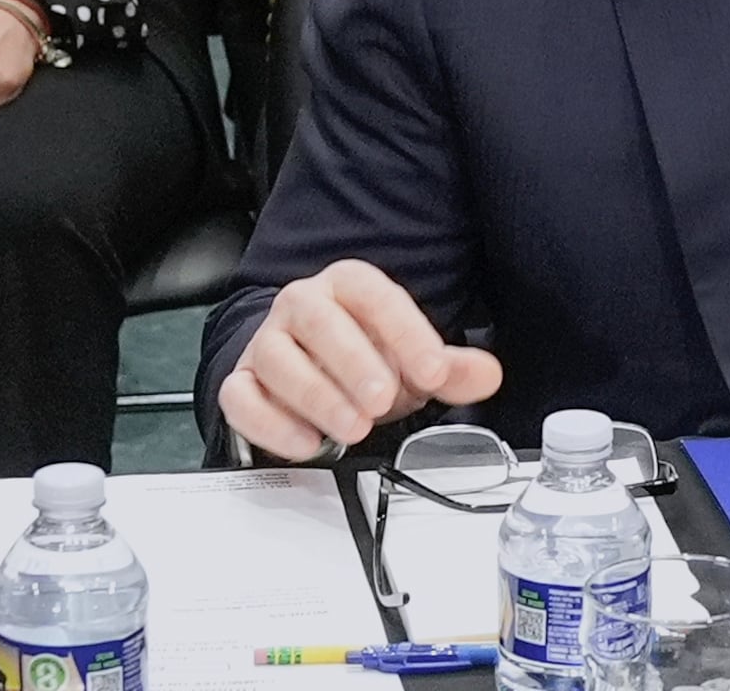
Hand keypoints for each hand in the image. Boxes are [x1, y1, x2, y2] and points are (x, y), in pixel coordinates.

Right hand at [219, 260, 505, 459]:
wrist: (307, 366)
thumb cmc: (362, 356)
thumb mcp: (411, 359)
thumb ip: (449, 367)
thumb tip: (487, 375)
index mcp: (348, 286)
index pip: (374, 294)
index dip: (406, 331)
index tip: (434, 371)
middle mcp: (302, 306)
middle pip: (318, 319)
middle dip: (353, 361)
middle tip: (383, 400)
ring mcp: (266, 342)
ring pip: (275, 356)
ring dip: (316, 395)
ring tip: (354, 428)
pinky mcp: (241, 382)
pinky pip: (241, 397)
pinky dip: (270, 422)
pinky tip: (308, 442)